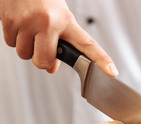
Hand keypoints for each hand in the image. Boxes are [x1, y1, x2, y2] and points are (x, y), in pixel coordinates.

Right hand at [0, 0, 117, 75]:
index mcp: (66, 21)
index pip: (88, 44)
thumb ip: (59, 44)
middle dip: (42, 59)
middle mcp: (48, 22)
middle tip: (42, 44)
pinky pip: (11, 44)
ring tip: (30, 30)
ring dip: (27, 48)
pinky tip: (20, 25)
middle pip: (44, 61)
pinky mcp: (10, 21)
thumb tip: (50, 68)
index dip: (101, 59)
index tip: (112, 71)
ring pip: (26, 55)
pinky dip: (14, 39)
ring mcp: (28, 22)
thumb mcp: (59, 18)